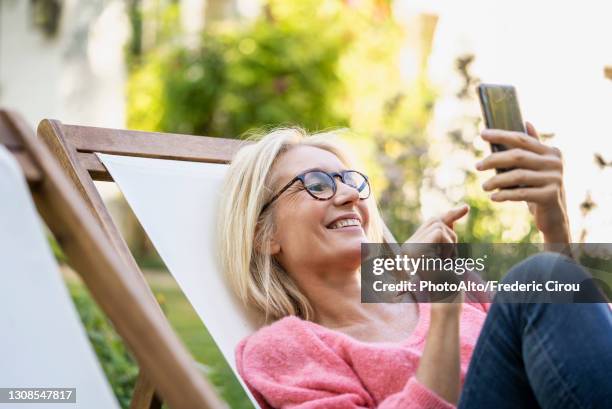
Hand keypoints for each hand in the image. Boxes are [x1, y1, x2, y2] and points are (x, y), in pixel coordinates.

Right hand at [403, 205, 468, 310]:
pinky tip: (445, 260)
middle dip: (450, 235)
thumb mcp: (449, 250)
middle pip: (435, 220)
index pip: (431, 223)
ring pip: (438, 225)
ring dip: (450, 242)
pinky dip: (449, 245)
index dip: (449, 215)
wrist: (447, 299)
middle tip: (450, 257)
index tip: (466, 208)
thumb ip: (449, 231)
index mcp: (411, 247)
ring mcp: (410, 248)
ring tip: (446, 261)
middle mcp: (406, 247)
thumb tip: (459, 210)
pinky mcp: (417, 250)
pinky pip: (440, 233)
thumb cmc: (449, 279)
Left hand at [476, 122, 570, 242]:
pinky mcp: (550, 196)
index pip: (522, 139)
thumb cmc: (540, 187)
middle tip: (477, 166)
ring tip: (484, 186)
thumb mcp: (538, 166)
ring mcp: (554, 179)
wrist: (554, 216)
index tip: (482, 134)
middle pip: (518, 156)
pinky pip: (521, 193)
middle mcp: (555, 163)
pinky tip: (493, 197)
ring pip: (517, 175)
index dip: (501, 135)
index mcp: (551, 151)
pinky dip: (504, 195)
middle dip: (494, 160)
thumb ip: (533, 146)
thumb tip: (526, 121)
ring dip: (496, 180)